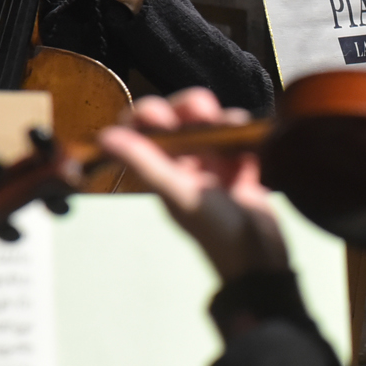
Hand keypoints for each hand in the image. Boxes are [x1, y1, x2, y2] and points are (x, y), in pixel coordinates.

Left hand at [96, 88, 289, 282]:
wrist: (260, 257)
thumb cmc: (216, 231)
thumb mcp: (178, 194)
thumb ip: (144, 163)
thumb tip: (106, 137)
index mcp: (161, 172)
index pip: (143, 132)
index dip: (148, 115)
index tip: (163, 113)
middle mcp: (183, 167)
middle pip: (179, 122)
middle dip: (189, 108)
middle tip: (205, 109)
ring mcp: (213, 168)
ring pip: (211, 126)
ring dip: (222, 121)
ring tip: (233, 129)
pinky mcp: (241, 171)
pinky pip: (239, 141)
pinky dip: (244, 137)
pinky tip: (249, 146)